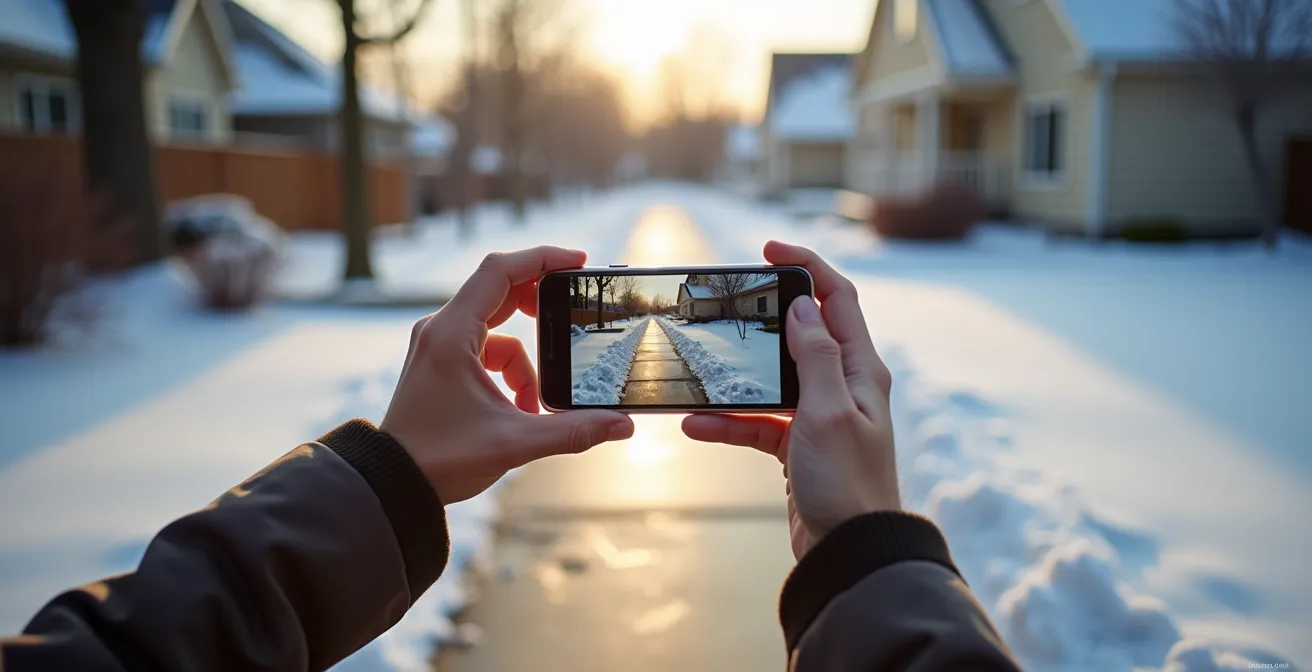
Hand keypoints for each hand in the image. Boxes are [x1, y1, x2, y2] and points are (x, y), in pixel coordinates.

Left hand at [382, 246, 634, 503]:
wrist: (393, 484)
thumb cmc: (439, 460)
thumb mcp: (514, 443)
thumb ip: (572, 431)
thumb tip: (622, 425)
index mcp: (452, 334)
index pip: (500, 270)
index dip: (542, 258)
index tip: (578, 262)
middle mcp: (440, 330)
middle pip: (500, 292)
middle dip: (540, 310)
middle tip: (571, 323)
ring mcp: (438, 346)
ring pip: (498, 332)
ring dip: (525, 364)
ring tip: (532, 407)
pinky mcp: (440, 364)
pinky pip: (486, 352)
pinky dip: (508, 375)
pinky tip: (516, 409)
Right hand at [681, 241, 898, 558]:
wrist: (847, 552)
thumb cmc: (848, 484)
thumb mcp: (828, 412)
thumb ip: (816, 356)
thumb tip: (802, 306)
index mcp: (860, 370)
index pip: (838, 299)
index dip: (808, 265)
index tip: (770, 248)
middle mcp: (843, 387)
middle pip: (800, 335)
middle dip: (761, 321)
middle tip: (725, 306)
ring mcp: (819, 417)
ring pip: (770, 382)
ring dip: (734, 382)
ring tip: (696, 380)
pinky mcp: (798, 446)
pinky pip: (757, 422)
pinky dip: (728, 422)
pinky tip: (696, 425)